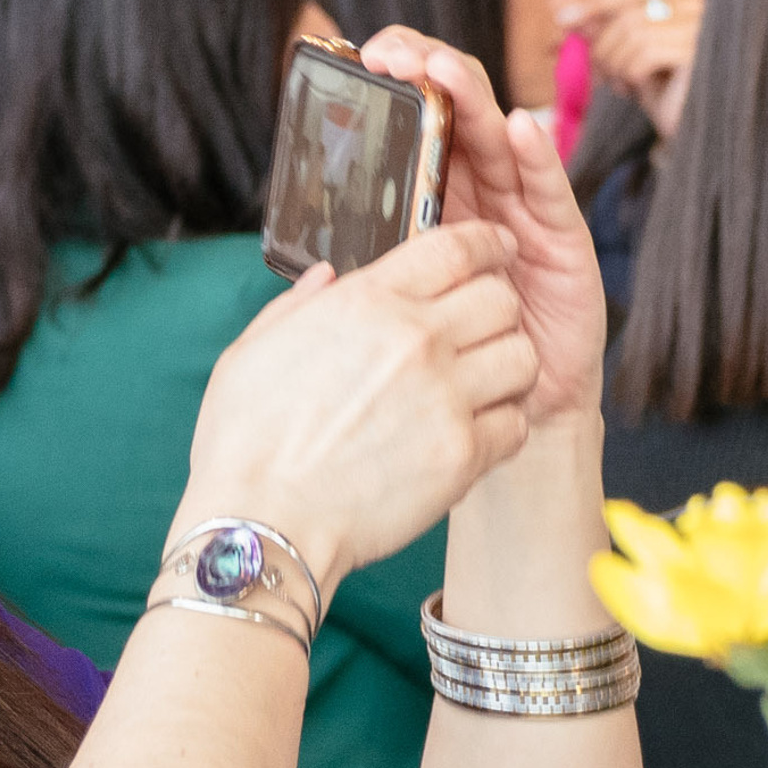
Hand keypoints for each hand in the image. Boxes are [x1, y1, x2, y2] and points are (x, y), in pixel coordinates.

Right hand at [181, 222, 535, 590]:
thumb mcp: (250, 352)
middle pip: (502, 297)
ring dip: (507, 368)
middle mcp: (415, 340)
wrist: (260, 524)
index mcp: (365, 303)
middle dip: (498, 309)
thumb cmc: (244, 445)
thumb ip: (296, 306)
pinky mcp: (461, 455)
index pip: (457, 246)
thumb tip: (326, 278)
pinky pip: (517, 424)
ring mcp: (444, 397)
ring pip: (523, 357)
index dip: (486, 244)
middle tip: (484, 330)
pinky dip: (502, 428)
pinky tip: (475, 436)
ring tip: (485, 386)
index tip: (495, 251)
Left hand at [360, 24, 607, 431]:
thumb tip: (307, 262)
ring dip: (470, 97)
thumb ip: (366, 275)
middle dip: (426, 72)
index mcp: (434, 200)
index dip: (395, 86)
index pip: (416, 123)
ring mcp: (523, 211)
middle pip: (457, 113)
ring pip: (498, 138)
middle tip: (389, 54)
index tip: (358, 61)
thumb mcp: (394, 308)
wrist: (511, 418)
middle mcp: (481, 193)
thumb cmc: (446, 362)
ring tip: (440, 70)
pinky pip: (547, 190)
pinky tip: (520, 126)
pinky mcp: (561, 240)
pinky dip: (536, 155)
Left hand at [565, 0, 704, 136]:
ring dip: (615, 64)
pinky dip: (630, 75)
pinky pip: (645, 53)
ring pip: (632, 31)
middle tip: (601, 74)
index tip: (562, 19)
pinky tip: (635, 91)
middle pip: (627, 9)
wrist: (690, 129)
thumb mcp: (626, 53)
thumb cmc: (659, 90)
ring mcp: (701, 26)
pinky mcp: (698, 52)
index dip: (594, 1)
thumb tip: (565, 12)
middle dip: (603, 44)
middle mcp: (697, 4)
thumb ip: (601, 28)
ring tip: (622, 86)